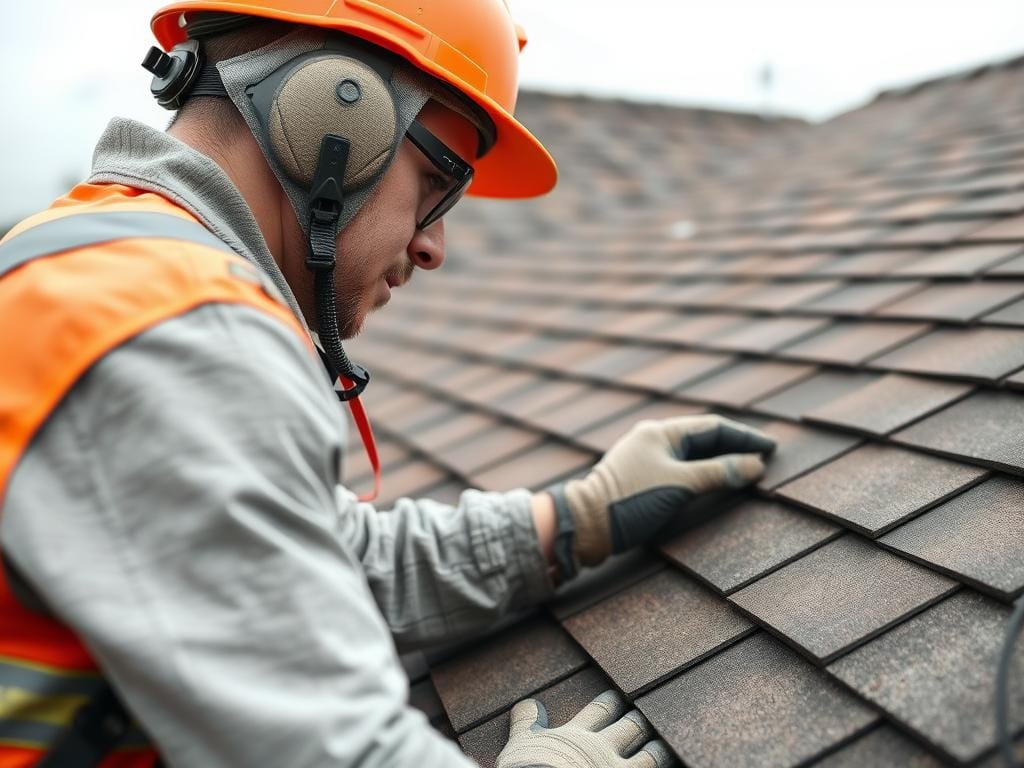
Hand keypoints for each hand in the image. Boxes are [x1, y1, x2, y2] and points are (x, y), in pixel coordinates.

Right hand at [497, 690, 674, 767]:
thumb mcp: (520, 743)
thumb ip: (526, 721)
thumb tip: (527, 703)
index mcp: (577, 735)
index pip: (601, 711)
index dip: (611, 702)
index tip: (618, 697)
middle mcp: (602, 749)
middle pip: (631, 726)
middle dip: (638, 720)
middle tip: (645, 716)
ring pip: (651, 755)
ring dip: (658, 750)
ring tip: (662, 746)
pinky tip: (674, 767)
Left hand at [548, 415, 773, 577]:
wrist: (586, 525)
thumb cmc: (630, 501)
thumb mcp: (680, 485)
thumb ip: (719, 473)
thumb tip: (755, 465)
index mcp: (660, 432)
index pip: (712, 427)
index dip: (744, 436)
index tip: (771, 447)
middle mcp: (652, 439)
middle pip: (703, 439)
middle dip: (735, 448)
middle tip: (765, 458)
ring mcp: (645, 459)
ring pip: (691, 455)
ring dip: (719, 462)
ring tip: (747, 471)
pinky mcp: (640, 479)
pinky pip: (680, 469)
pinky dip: (702, 474)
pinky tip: (715, 485)